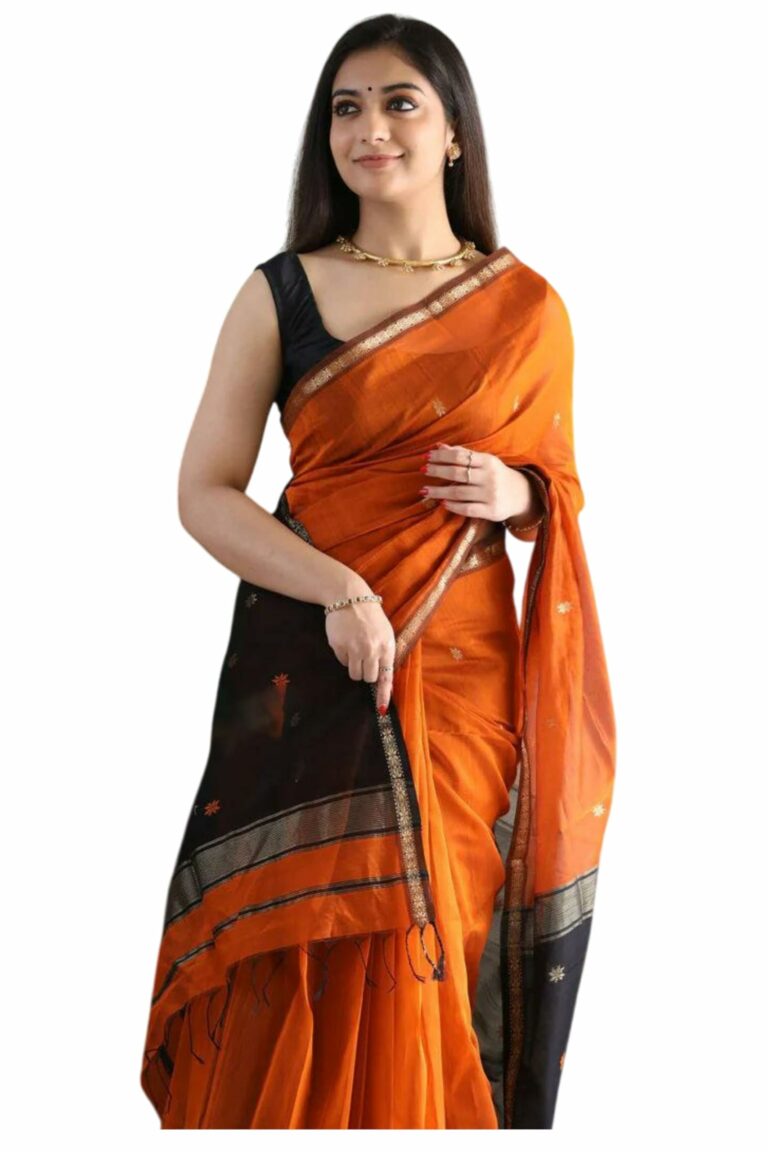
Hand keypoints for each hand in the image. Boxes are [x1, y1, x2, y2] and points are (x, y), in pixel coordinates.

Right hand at [324, 591, 395, 715]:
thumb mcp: (385, 633)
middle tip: (364, 659)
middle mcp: (371, 649)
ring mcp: (354, 648)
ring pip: (354, 673)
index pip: (386, 677)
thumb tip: (385, 684)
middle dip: (366, 673)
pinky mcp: (339, 646)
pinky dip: (344, 656)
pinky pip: (342, 662)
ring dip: (354, 666)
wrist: (350, 597)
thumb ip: (386, 656)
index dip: (383, 695)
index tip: (380, 709)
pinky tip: (346, 641)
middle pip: (368, 678)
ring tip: (355, 649)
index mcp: (386, 646)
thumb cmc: (371, 617)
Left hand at [419, 442, 537, 522]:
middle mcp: (490, 477)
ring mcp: (491, 494)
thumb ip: (462, 454)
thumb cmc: (495, 475)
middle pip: (457, 473)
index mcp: (487, 461)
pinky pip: (468, 509)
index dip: (441, 456)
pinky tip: (443, 503)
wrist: (521, 495)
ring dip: (439, 491)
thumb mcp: (483, 462)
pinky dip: (453, 506)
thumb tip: (439, 446)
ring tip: (425, 490)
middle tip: (422, 470)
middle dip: (437, 471)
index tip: (426, 457)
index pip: (459, 456)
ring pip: (459, 492)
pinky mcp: (492, 510)